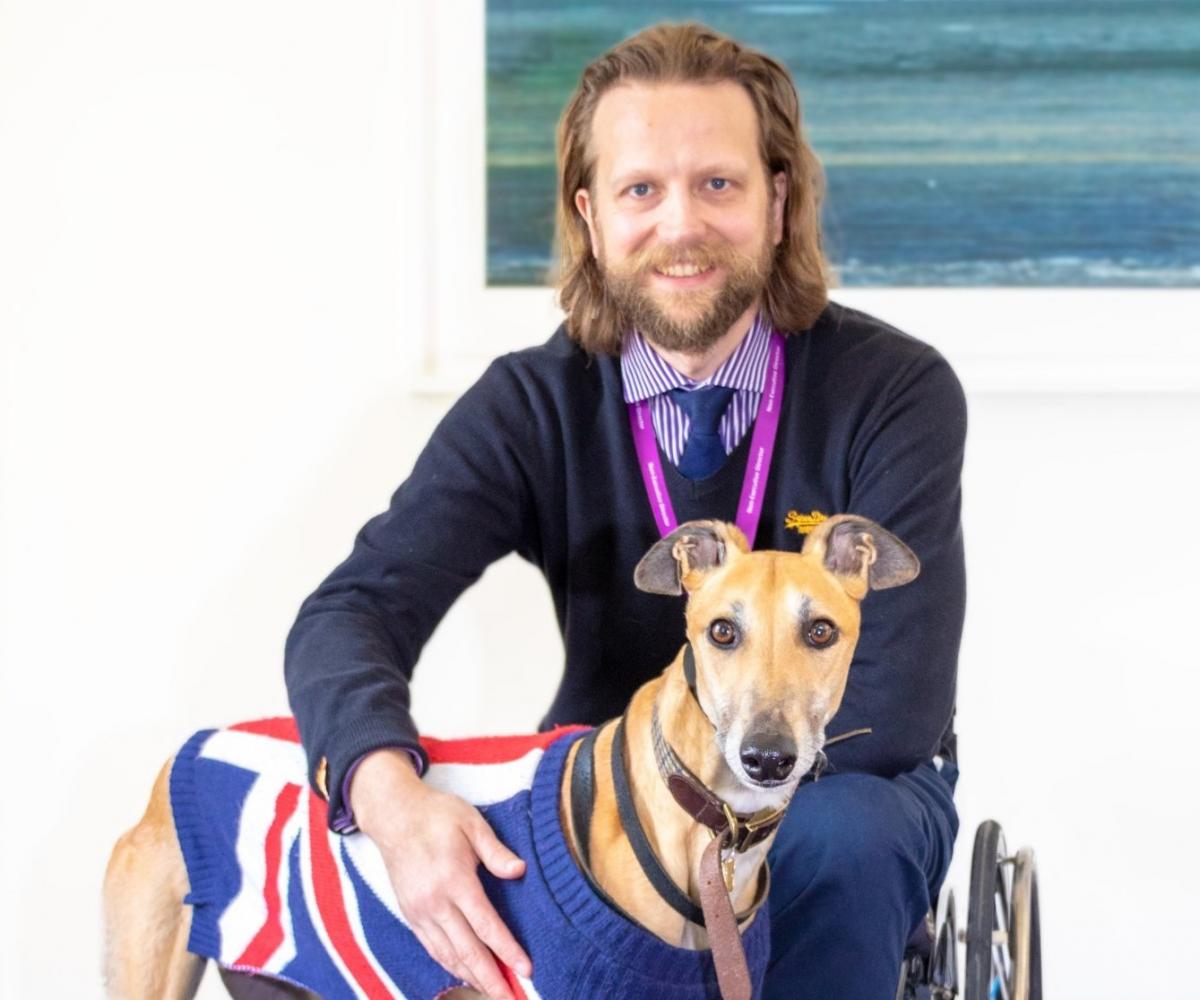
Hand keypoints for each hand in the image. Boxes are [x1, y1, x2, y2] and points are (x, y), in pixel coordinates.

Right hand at [349, 749, 531, 998]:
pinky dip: (450, 965)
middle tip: (511, 998)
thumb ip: (496, 851)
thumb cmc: (436, 814)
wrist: (393, 815)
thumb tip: (519, 871)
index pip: (486, 925)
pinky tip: (464, 974)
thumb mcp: (471, 822)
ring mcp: (419, 911)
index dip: (507, 951)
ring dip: (471, 977)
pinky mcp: (410, 914)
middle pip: (467, 950)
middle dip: (491, 978)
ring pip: (448, 955)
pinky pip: (432, 947)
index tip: (526, 969)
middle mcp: (435, 902)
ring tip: (492, 992)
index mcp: (454, 880)